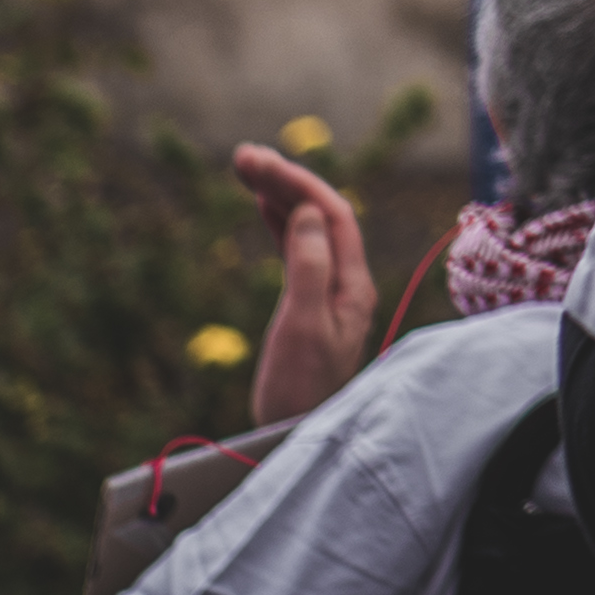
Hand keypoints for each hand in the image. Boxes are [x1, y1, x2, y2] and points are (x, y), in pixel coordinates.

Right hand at [230, 142, 377, 422]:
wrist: (296, 436)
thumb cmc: (298, 391)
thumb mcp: (301, 328)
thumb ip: (308, 268)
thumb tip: (309, 212)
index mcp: (352, 284)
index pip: (332, 215)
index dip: (298, 183)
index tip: (257, 163)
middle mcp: (348, 282)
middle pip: (322, 216)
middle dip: (286, 182)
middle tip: (242, 157)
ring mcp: (331, 292)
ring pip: (310, 230)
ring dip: (282, 198)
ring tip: (247, 170)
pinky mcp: (311, 306)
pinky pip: (300, 251)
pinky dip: (281, 225)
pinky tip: (262, 207)